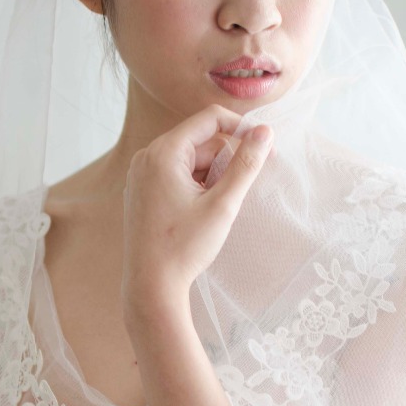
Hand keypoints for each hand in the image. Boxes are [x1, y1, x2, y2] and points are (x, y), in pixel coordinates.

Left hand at [120, 104, 273, 318]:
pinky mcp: (142, 191)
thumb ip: (246, 164)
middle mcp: (146, 157)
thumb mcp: (223, 204)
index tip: (264, 148)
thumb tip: (265, 132)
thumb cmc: (184, 247)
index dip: (241, 127)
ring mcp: (141, 174)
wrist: (151, 287)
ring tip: (216, 208)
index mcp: (163, 153)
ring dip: (211, 175)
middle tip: (241, 190)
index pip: (210, 119)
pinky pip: (176, 173)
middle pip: (200, 140)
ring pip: (190, 158)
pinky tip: (201, 211)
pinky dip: (196, 184)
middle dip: (226, 159)